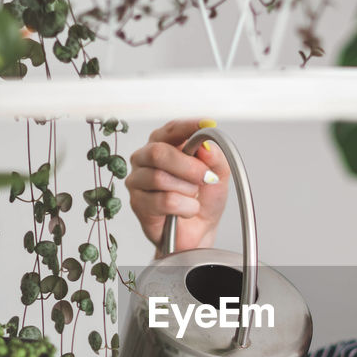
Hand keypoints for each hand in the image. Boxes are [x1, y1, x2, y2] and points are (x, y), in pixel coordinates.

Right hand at [126, 118, 230, 254]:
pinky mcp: (138, 204)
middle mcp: (145, 158)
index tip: (207, 124)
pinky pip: (163, 201)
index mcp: (164, 144)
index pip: (172, 129)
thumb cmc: (203, 200)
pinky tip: (187, 210)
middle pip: (159, 153)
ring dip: (187, 190)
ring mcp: (138, 180)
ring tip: (194, 196)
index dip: (189, 127)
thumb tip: (206, 146)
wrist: (199, 232)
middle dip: (188, 166)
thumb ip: (215, 157)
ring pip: (160, 178)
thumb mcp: (218, 175)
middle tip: (207, 177)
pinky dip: (184, 206)